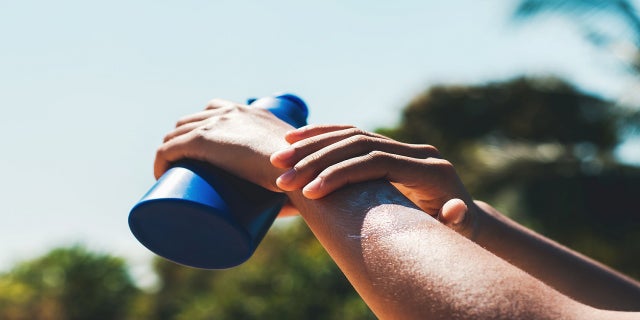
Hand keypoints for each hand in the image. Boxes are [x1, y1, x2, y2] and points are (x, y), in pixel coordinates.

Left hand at [154, 98, 292, 191]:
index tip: (202, 153)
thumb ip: (293, 185)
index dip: (204, 128)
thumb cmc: (305, 177)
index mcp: (252, 113)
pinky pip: (169, 147)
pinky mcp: (203, 140)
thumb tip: (295, 208)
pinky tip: (160, 172)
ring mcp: (216, 124)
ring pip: (177, 133)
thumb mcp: (297, 171)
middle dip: (184, 140)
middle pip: (193, 120)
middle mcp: (232, 111)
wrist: (300, 169)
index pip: (217, 110)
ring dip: (171, 150)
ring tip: (173, 174)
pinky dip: (161, 159)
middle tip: (187, 170)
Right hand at [270, 125, 476, 233]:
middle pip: (360, 144)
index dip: (341, 174)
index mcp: (431, 170)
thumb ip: (458, 221)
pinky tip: (295, 140)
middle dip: (318, 160)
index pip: (377, 162)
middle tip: (283, 178)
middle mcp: (418, 152)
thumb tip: (455, 209)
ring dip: (312, 144)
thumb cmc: (456, 233)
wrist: (461, 218)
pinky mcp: (390, 147)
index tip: (309, 192)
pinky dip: (323, 135)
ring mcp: (404, 146)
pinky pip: (352, 134)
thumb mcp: (460, 232)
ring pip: (352, 134)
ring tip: (279, 159)